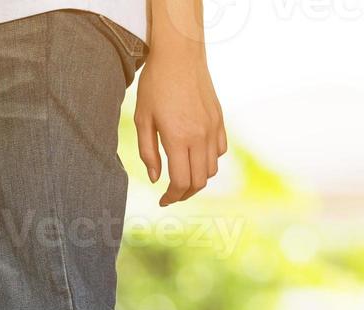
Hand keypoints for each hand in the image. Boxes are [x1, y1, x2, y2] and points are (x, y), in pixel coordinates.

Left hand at [134, 10, 226, 205]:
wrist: (180, 55)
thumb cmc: (155, 85)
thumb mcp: (143, 119)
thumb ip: (148, 152)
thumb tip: (155, 178)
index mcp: (178, 138)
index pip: (180, 182)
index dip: (172, 197)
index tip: (163, 201)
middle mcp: (200, 136)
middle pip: (199, 181)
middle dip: (185, 193)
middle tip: (171, 194)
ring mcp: (213, 128)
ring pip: (212, 169)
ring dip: (198, 178)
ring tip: (183, 177)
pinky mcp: (220, 119)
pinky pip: (221, 151)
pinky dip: (210, 161)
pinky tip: (196, 157)